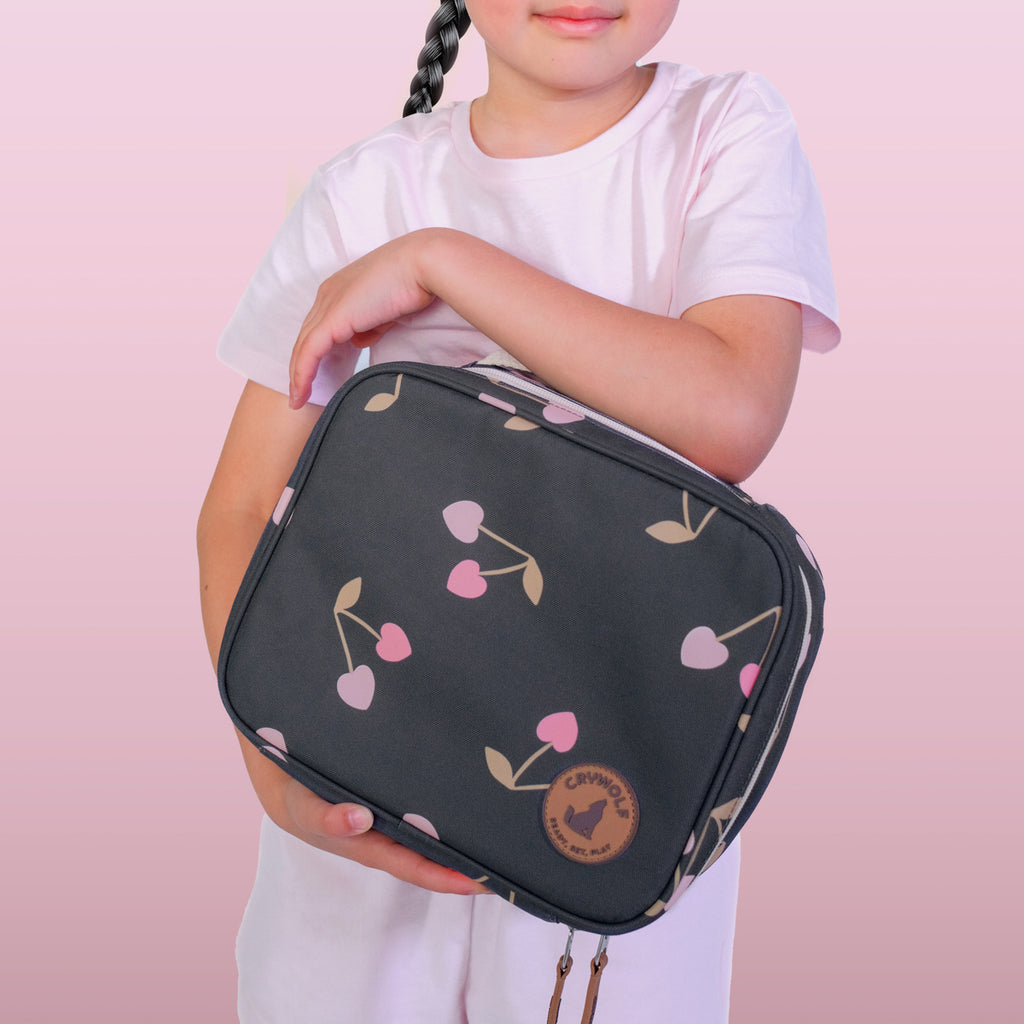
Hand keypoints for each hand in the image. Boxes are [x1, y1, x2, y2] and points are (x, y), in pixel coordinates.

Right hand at [239, 731, 488, 895]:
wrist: (277, 754)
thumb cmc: (292, 791)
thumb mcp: (299, 805)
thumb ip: (324, 816)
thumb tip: (358, 820)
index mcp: (370, 841)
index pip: (417, 865)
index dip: (450, 876)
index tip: (488, 881)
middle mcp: (388, 827)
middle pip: (434, 847)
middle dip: (471, 854)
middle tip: (516, 854)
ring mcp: (394, 804)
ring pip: (434, 820)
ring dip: (465, 822)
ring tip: (508, 819)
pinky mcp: (396, 779)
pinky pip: (427, 790)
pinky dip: (449, 791)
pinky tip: (476, 779)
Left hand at [288, 232, 436, 408]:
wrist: (423, 264)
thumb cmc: (413, 283)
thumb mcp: (386, 310)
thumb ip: (370, 325)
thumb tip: (359, 341)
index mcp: (339, 289)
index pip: (318, 326)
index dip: (313, 353)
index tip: (315, 376)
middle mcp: (328, 294)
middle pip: (305, 337)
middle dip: (300, 367)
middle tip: (298, 393)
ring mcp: (328, 305)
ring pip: (303, 346)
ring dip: (297, 376)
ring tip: (297, 401)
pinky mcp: (333, 318)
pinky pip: (309, 351)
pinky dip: (303, 374)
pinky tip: (301, 392)